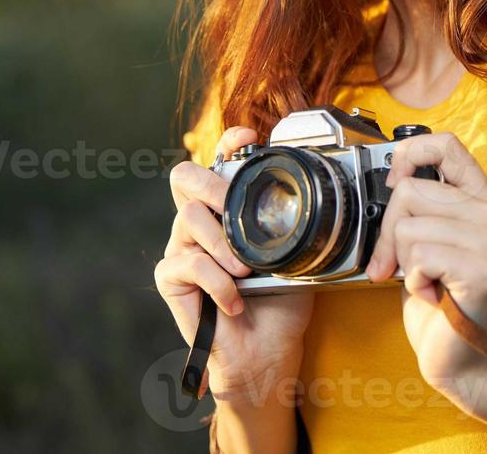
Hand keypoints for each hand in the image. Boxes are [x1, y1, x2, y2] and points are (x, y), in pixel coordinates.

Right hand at [155, 126, 314, 402]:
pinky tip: (235, 300)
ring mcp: (183, 246)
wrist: (266, 349)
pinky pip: (189, 264)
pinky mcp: (171, 277)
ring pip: (188, 217)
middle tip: (235, 208)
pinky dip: (218, 283)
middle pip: (185, 176)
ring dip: (223, 244)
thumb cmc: (282, 300)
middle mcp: (202, 221)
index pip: (220, 161)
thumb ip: (293, 223)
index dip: (229, 143)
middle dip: (213, 185)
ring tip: (246, 270)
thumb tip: (315, 195)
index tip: (250, 137)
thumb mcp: (298, 253)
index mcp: (229, 208)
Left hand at [365, 132, 486, 406]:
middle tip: (406, 264)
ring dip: (404, 262)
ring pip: (408, 227)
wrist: (462, 354)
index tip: (395, 183)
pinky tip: (433, 293)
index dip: (408, 156)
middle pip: (409, 192)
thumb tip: (391, 180)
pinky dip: (413, 281)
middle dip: (392, 234)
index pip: (445, 144)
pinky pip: (419, 256)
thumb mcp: (428, 239)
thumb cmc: (440, 297)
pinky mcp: (481, 267)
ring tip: (427, 280)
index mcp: (480, 196)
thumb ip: (419, 206)